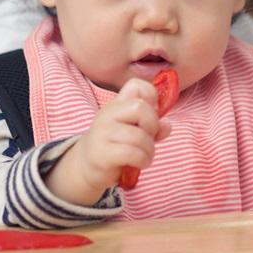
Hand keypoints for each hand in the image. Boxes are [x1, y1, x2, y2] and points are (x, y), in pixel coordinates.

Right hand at [47, 78, 171, 204]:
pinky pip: (132, 153)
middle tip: (149, 137)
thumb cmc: (114, 144)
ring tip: (146, 155)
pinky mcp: (102, 154)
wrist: (85, 166)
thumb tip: (167, 126)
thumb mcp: (132, 130)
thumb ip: (151, 125)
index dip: (151, 97)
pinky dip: (143, 160)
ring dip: (149, 149)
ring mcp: (102, 133)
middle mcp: (107, 114)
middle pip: (140, 107)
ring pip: (139, 135)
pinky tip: (140, 163)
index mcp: (117, 104)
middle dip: (152, 125)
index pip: (136, 85)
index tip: (152, 114)